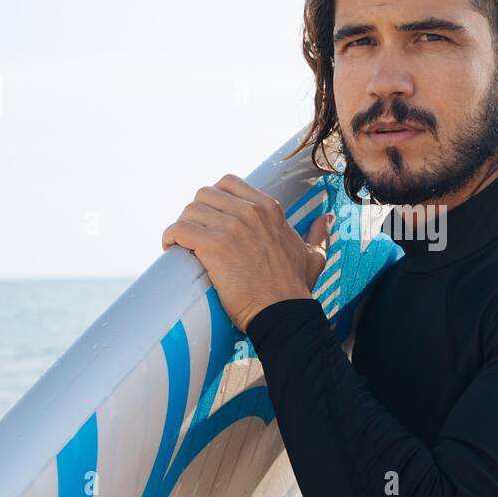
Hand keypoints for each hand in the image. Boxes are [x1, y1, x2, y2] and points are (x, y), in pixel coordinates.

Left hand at [162, 174, 333, 331]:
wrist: (284, 313)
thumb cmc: (296, 288)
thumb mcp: (314, 255)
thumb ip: (319, 233)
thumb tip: (327, 219)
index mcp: (268, 208)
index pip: (229, 183)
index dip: (214, 199)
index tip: (211, 219)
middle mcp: (250, 212)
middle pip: (205, 194)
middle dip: (196, 213)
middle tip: (194, 234)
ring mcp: (231, 227)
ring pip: (190, 210)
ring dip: (182, 226)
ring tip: (182, 244)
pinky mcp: (213, 246)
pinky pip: (180, 229)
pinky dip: (170, 237)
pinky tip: (172, 248)